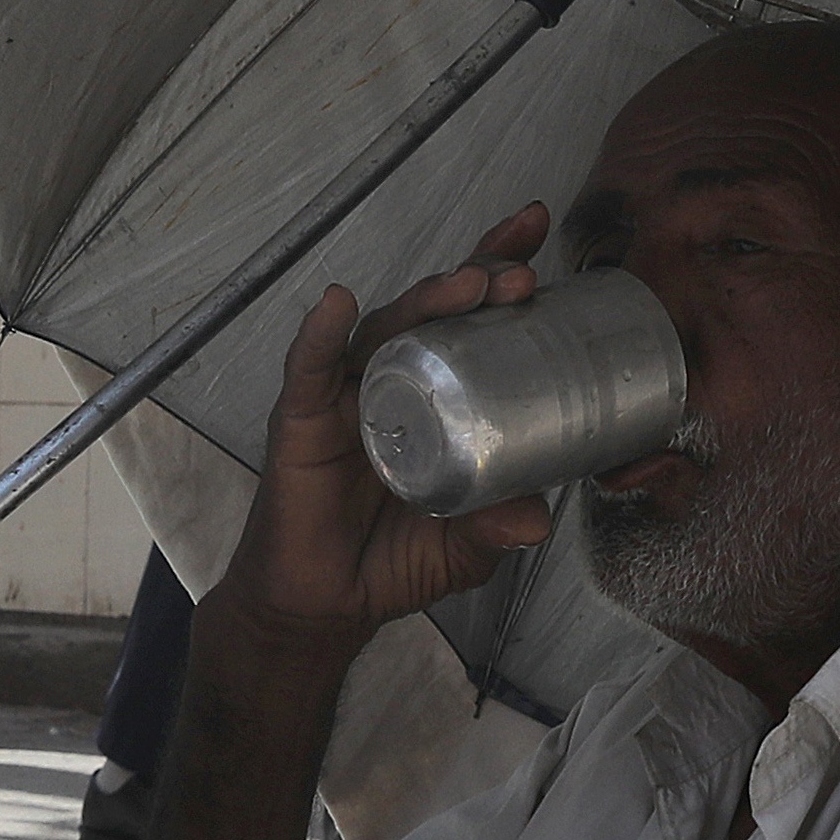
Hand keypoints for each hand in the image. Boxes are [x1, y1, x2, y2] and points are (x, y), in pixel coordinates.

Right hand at [203, 203, 554, 668]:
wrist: (326, 604)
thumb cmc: (394, 559)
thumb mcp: (465, 546)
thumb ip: (496, 527)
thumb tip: (537, 519)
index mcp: (436, 395)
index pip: (467, 320)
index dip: (496, 270)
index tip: (535, 234)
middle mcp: (393, 381)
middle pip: (431, 311)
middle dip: (476, 279)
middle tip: (518, 277)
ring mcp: (347, 397)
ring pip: (383, 330)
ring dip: (423, 300)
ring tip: (464, 285)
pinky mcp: (301, 421)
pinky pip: (309, 369)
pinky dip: (319, 336)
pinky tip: (335, 306)